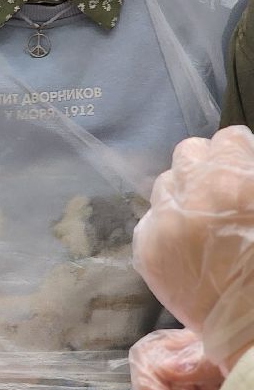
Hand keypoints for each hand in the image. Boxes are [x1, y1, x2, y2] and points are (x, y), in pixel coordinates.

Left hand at [132, 126, 253, 369]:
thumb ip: (253, 178)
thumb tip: (244, 162)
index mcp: (230, 180)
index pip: (227, 138)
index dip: (242, 153)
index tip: (247, 168)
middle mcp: (188, 195)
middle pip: (188, 153)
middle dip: (208, 166)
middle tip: (225, 190)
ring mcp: (162, 225)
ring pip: (164, 185)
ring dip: (184, 193)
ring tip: (206, 219)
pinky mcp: (147, 252)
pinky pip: (151, 221)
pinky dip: (169, 226)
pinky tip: (191, 245)